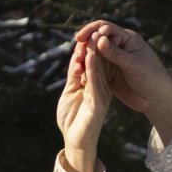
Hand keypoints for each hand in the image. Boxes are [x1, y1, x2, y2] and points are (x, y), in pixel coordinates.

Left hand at [56, 30, 109, 171]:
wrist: (74, 141)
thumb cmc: (72, 118)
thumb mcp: (71, 90)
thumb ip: (75, 75)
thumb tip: (76, 56)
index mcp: (95, 85)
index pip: (93, 63)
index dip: (89, 48)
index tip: (85, 33)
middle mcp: (101, 88)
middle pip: (98, 64)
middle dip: (94, 47)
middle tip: (93, 29)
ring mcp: (100, 96)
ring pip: (99, 71)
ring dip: (95, 53)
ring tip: (93, 37)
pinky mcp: (98, 104)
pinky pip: (96, 83)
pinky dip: (93, 70)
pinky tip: (90, 57)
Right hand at [79, 20, 171, 136]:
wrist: (157, 100)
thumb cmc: (152, 78)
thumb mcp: (134, 65)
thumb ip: (116, 53)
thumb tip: (99, 39)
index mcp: (127, 38)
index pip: (105, 28)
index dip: (91, 31)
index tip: (81, 39)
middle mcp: (118, 46)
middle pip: (96, 40)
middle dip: (85, 45)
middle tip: (77, 55)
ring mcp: (112, 60)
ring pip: (93, 54)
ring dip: (84, 58)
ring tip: (77, 66)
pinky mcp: (108, 73)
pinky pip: (93, 68)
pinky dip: (86, 70)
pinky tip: (81, 76)